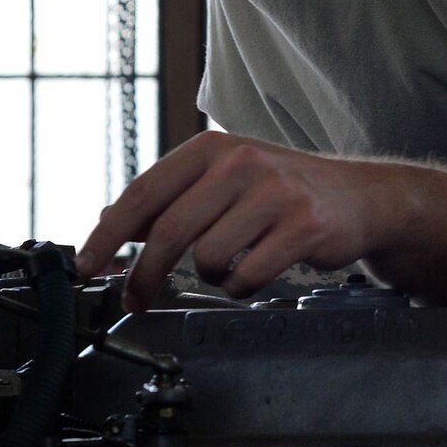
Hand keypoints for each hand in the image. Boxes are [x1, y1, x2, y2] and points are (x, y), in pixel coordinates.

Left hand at [77, 131, 382, 311]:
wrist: (360, 197)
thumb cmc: (284, 189)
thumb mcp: (224, 178)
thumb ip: (172, 197)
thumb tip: (111, 223)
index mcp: (212, 148)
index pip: (144, 193)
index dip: (108, 234)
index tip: (85, 265)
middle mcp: (240, 163)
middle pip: (168, 231)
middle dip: (144, 275)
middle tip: (134, 298)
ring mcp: (273, 194)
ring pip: (207, 259)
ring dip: (210, 276)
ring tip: (231, 264)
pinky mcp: (301, 227)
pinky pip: (246, 277)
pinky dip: (241, 287)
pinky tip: (255, 272)